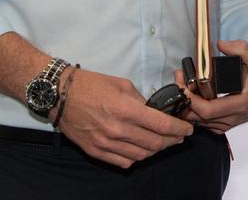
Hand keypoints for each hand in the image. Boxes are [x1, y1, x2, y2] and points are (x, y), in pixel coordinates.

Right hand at [56, 68, 193, 167]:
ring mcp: (106, 143)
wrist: (60, 94)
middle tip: (178, 137)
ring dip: (155, 150)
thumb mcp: (122, 85)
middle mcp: (117, 129)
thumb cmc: (91, 85)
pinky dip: (136, 158)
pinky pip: (123, 162)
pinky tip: (140, 150)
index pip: (161, 125)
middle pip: (154, 143)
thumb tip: (154, 112)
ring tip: (161, 143)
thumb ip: (141, 101)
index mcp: (126, 109)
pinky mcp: (96, 151)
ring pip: (141, 155)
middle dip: (171, 141)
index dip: (179, 129)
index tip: (187, 130)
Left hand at [177, 39, 247, 132]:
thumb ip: (239, 48)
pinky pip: (204, 123)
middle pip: (199, 118)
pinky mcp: (224, 124)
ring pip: (200, 123)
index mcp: (241, 103)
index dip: (192, 101)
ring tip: (182, 86)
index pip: (209, 110)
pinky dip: (194, 112)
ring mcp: (228, 123)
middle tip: (178, 82)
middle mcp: (234, 117)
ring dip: (187, 107)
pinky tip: (190, 98)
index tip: (183, 86)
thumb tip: (221, 45)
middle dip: (184, 101)